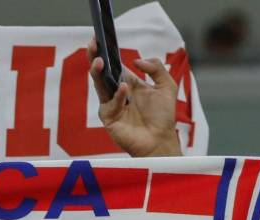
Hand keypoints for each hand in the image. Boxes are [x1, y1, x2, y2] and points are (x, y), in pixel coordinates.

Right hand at [87, 39, 180, 157]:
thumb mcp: (166, 85)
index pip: (114, 65)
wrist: (160, 139)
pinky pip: (109, 104)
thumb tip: (136, 61)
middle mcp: (117, 93)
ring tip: (99, 61)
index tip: (101, 41)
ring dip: (97, 73)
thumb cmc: (162, 117)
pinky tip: (124, 88)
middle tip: (93, 45)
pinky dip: (117, 96)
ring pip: (99, 85)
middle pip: (101, 73)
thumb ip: (156, 68)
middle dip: (95, 58)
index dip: (107, 53)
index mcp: (128, 84)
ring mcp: (111, 105)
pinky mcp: (109, 118)